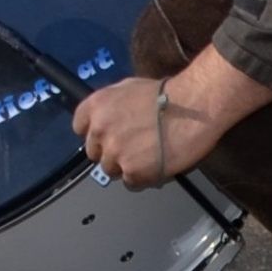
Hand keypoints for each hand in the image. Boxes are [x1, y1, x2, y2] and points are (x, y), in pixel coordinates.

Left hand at [72, 49, 271, 189]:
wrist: (192, 107)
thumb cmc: (166, 94)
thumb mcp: (128, 87)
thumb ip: (110, 105)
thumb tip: (106, 117)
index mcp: (96, 106)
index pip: (79, 127)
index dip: (95, 133)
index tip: (107, 136)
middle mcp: (99, 130)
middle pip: (95, 153)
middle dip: (110, 152)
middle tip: (131, 148)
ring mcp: (114, 153)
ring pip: (111, 170)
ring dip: (125, 167)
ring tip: (146, 158)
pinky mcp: (132, 172)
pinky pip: (130, 183)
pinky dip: (141, 178)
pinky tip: (154, 167)